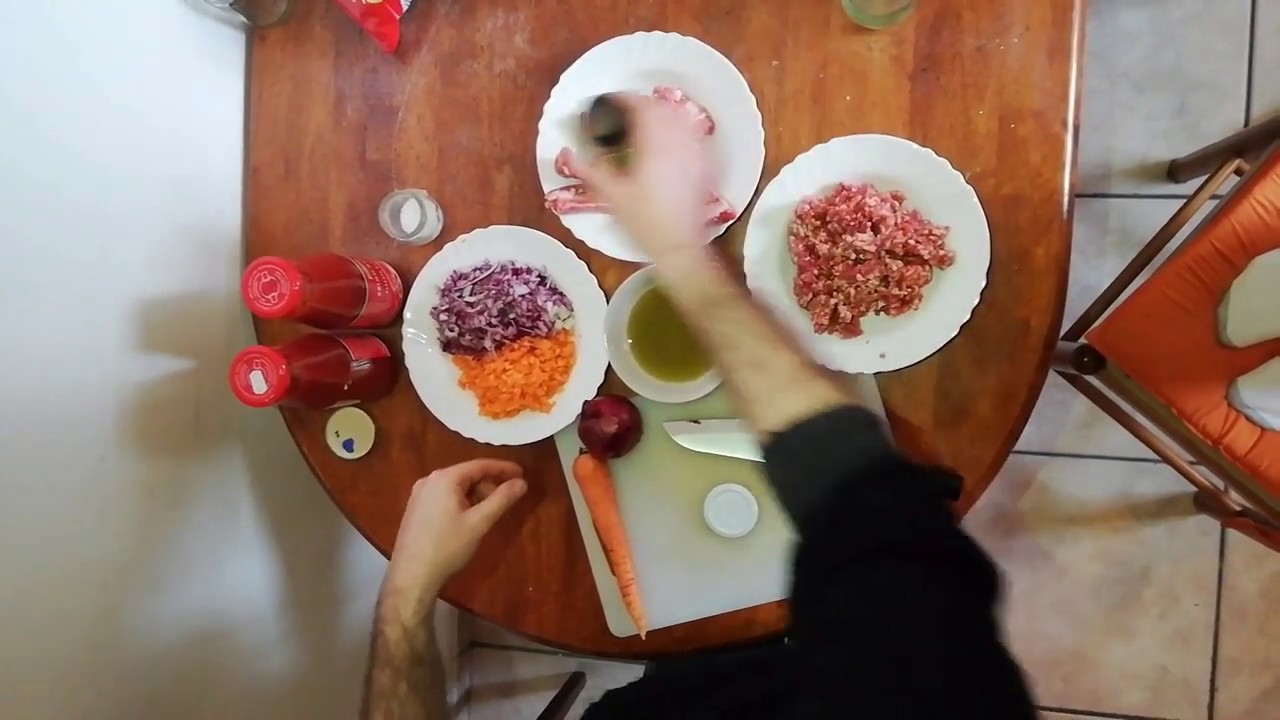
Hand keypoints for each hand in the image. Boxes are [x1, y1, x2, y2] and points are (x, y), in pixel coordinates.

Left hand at [381, 460, 526, 618]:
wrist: (412, 575)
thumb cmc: (447, 547)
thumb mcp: (479, 523)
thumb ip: (502, 499)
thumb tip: (521, 482)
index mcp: (444, 478)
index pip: (480, 465)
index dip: (503, 468)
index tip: (522, 474)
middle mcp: (429, 480)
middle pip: (467, 475)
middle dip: (488, 485)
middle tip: (504, 502)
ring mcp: (419, 494)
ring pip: (456, 487)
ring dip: (475, 495)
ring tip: (486, 514)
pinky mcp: (416, 508)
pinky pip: (444, 496)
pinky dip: (461, 502)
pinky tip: (467, 519)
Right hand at [578, 94, 712, 260]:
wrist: (678, 245)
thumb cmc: (644, 222)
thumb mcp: (611, 196)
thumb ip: (589, 170)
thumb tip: (566, 152)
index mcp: (653, 145)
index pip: (640, 107)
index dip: (625, 99)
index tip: (611, 102)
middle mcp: (677, 143)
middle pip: (662, 108)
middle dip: (643, 104)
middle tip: (627, 111)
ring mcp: (693, 153)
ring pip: (680, 119)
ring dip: (663, 114)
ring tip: (647, 121)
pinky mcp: (703, 166)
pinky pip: (693, 136)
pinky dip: (679, 130)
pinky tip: (671, 140)